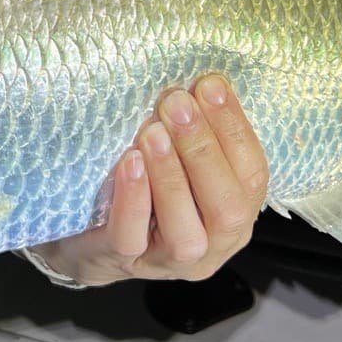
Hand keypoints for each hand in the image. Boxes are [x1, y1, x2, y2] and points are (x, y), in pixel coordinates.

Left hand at [27, 73, 268, 286]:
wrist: (89, 234)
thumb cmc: (146, 186)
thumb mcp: (181, 160)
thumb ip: (196, 134)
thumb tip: (200, 79)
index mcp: (236, 213)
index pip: (252, 175)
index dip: (235, 128)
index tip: (211, 84)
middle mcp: (212, 244)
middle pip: (226, 206)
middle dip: (204, 148)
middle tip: (179, 103)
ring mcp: (170, 260)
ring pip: (184, 232)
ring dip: (172, 174)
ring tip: (154, 130)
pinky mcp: (126, 261)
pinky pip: (132, 236)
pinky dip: (134, 198)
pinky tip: (130, 162)